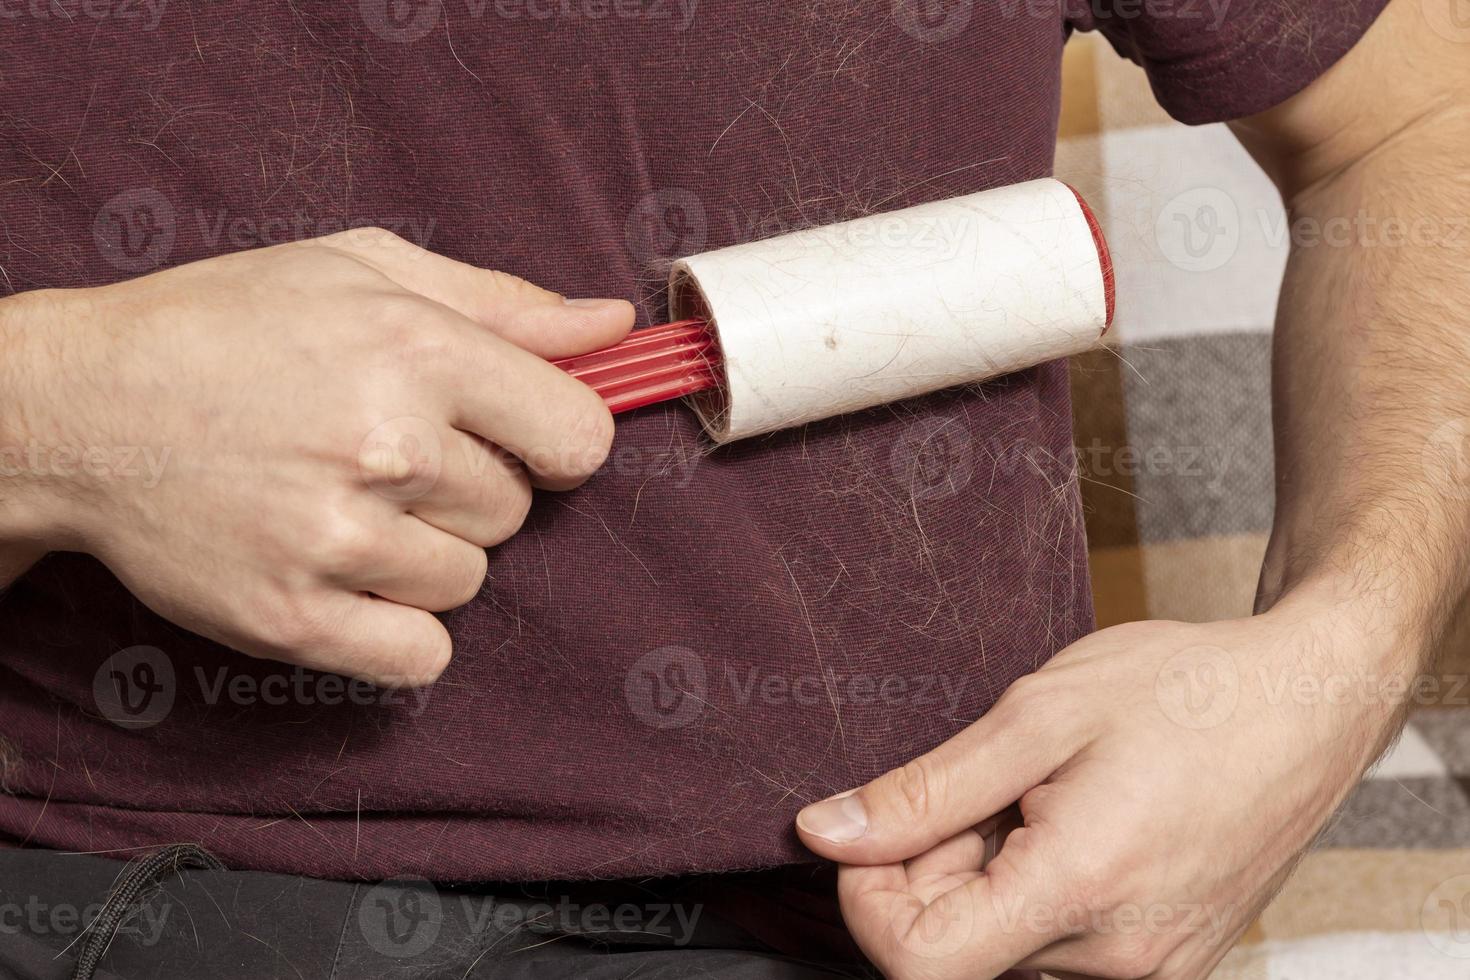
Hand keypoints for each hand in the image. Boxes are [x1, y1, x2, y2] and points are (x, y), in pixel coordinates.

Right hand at [0, 229, 631, 686]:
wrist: (79, 410)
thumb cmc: (227, 326)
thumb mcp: (363, 269)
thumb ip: (503, 303)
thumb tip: (614, 331)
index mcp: (416, 349)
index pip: (578, 434)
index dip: (558, 438)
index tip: (521, 435)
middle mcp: (387, 447)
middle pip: (515, 511)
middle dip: (470, 487)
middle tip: (385, 455)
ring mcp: (338, 541)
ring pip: (469, 581)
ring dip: (427, 552)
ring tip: (346, 504)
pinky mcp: (293, 619)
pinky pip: (420, 655)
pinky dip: (398, 628)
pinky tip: (347, 576)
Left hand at [795, 591, 1413, 978]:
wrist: (1308, 703)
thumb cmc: (1183, 691)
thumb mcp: (1037, 715)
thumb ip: (923, 790)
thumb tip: (823, 832)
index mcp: (1079, 891)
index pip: (915, 966)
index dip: (867, 900)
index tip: (879, 829)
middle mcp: (1119, 959)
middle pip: (957, 958)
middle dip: (930, 876)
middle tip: (979, 789)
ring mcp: (1151, 971)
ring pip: (1004, 953)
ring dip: (985, 883)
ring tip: (1033, 798)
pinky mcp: (1168, 963)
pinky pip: (1059, 951)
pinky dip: (1034, 895)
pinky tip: (1066, 824)